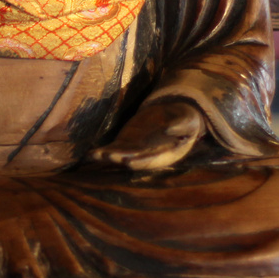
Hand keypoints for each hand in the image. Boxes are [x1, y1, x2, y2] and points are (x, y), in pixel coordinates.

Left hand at [88, 96, 206, 171]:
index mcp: (166, 153)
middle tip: (109, 155)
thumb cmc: (185, 120)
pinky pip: (113, 148)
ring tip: (96, 154)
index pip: (152, 160)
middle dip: (120, 158)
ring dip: (108, 156)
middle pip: (133, 159)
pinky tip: (90, 154)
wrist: (174, 116)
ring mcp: (136, 150)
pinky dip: (101, 152)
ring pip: (120, 156)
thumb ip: (181, 125)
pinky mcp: (126, 143)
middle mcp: (149, 155)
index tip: (129, 162)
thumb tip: (169, 129)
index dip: (141, 161)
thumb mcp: (188, 121)